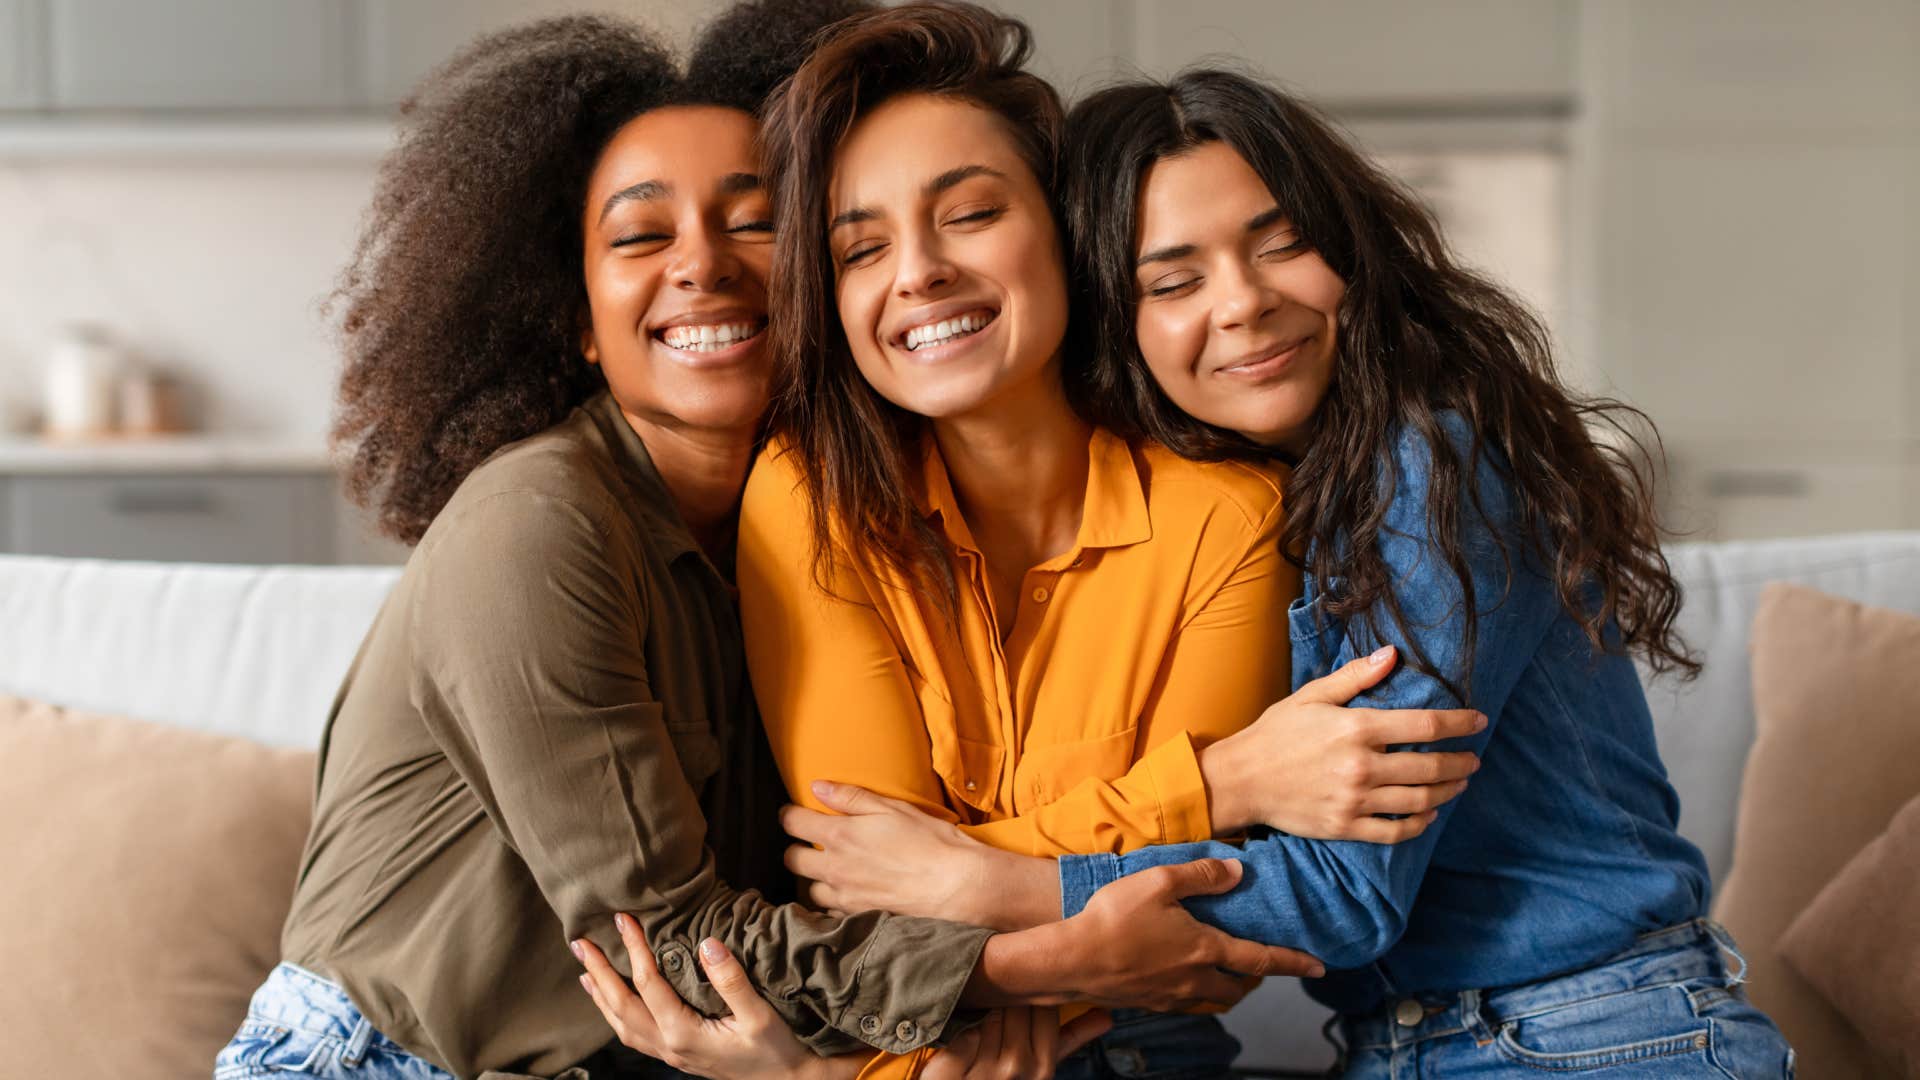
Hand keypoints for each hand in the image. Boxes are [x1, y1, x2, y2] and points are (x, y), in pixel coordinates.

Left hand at [574, 913, 858, 1079]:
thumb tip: (706, 944)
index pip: (649, 984)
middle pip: (621, 1006)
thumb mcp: (760, 1015)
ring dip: (601, 997)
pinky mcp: (679, 1054)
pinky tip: (616, 1003)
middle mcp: (670, 1046)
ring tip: (586, 972)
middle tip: (580, 944)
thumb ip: (731, 981)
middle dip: (599, 974)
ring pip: (622, 1025)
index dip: (634, 949)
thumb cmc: (777, 1050)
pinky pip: (635, 1035)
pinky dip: (617, 1015)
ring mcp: (671, 1054)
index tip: (623, 919)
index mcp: (684, 1033)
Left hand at [783, 782, 1055, 929]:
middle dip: (797, 849)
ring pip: (810, 889)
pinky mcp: (858, 917)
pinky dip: (833, 903)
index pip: (793, 823)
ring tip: (833, 870)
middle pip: (792, 860)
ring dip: (815, 878)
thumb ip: (851, 797)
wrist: (956, 886)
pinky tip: (850, 894)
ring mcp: (845, 896)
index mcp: (840, 834)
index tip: (795, 814)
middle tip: (813, 843)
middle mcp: (835, 867)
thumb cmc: (930, 841)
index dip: (789, 815)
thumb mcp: (892, 808)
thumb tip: (817, 787)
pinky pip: (830, 912)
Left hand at [922, 1008, 1111, 1079]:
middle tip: (1001, 989)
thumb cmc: (1007, 1079)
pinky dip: (961, 1027)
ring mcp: (986, 1074)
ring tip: (983, 1009)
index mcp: (1043, 1068)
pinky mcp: (953, 1071)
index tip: (1028, 985)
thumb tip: (1107, 1015)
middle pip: (1016, 1008)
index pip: (1045, 1010)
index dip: (1034, 994)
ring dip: (985, 1010)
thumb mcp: (1041, 1065)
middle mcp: (1019, 1070)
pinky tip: (963, 1031)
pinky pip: (963, 1030)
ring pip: (990, 1015)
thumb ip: (1072, 1037)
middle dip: (1008, 999)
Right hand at [976, 857, 1322, 1011]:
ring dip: (1228, 989)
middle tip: (1261, 966)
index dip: (1293, 962)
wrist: (1070, 961)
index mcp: (1204, 949)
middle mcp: (1194, 979)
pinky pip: (1186, 1004)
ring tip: (1226, 973)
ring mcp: (1170, 996)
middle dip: (1256, 980)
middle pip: (1239, 989)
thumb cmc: (1112, 918)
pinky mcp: (1148, 1003)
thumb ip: (1201, 875)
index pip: (1262, 960)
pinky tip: (1183, 978)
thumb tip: (1237, 870)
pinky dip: (1198, 993)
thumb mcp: (1158, 881)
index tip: (1319, 967)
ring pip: (1213, 1000)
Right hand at [1199, 645, 1485, 835]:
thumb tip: (1393, 654)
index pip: (1426, 726)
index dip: (1460, 723)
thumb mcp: (1312, 695)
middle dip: (1461, 762)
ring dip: (1448, 792)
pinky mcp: (1345, 826)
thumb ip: (1356, 677)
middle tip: (1474, 759)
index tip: (1479, 721)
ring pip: (1419, 801)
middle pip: (1430, 767)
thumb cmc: (1275, 733)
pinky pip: (1395, 831)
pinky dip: (1419, 824)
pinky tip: (1428, 813)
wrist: (1240, 780)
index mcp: (1356, 728)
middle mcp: (1361, 767)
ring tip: (1460, 783)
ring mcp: (1355, 800)